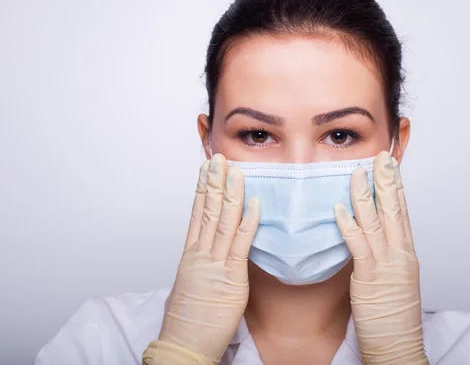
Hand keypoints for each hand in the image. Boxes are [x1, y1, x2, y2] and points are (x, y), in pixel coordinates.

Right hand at [157, 154, 260, 362]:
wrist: (182, 347)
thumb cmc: (186, 323)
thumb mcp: (189, 288)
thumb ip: (200, 267)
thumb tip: (207, 256)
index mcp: (190, 257)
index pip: (196, 215)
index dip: (201, 191)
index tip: (205, 171)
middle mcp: (199, 256)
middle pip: (206, 211)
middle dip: (213, 182)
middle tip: (218, 158)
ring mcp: (214, 265)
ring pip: (222, 221)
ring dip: (229, 193)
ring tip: (234, 170)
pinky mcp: (230, 279)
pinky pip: (241, 245)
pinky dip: (248, 222)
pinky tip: (253, 203)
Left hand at [334, 151, 427, 364]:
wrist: (399, 345)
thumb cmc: (394, 317)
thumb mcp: (395, 279)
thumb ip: (385, 255)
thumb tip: (372, 234)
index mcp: (407, 254)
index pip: (403, 212)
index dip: (397, 187)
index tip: (392, 165)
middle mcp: (400, 255)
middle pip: (394, 210)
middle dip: (387, 181)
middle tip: (381, 156)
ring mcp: (386, 265)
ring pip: (376, 223)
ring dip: (365, 195)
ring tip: (357, 173)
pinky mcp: (369, 278)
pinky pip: (358, 246)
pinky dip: (349, 226)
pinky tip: (340, 209)